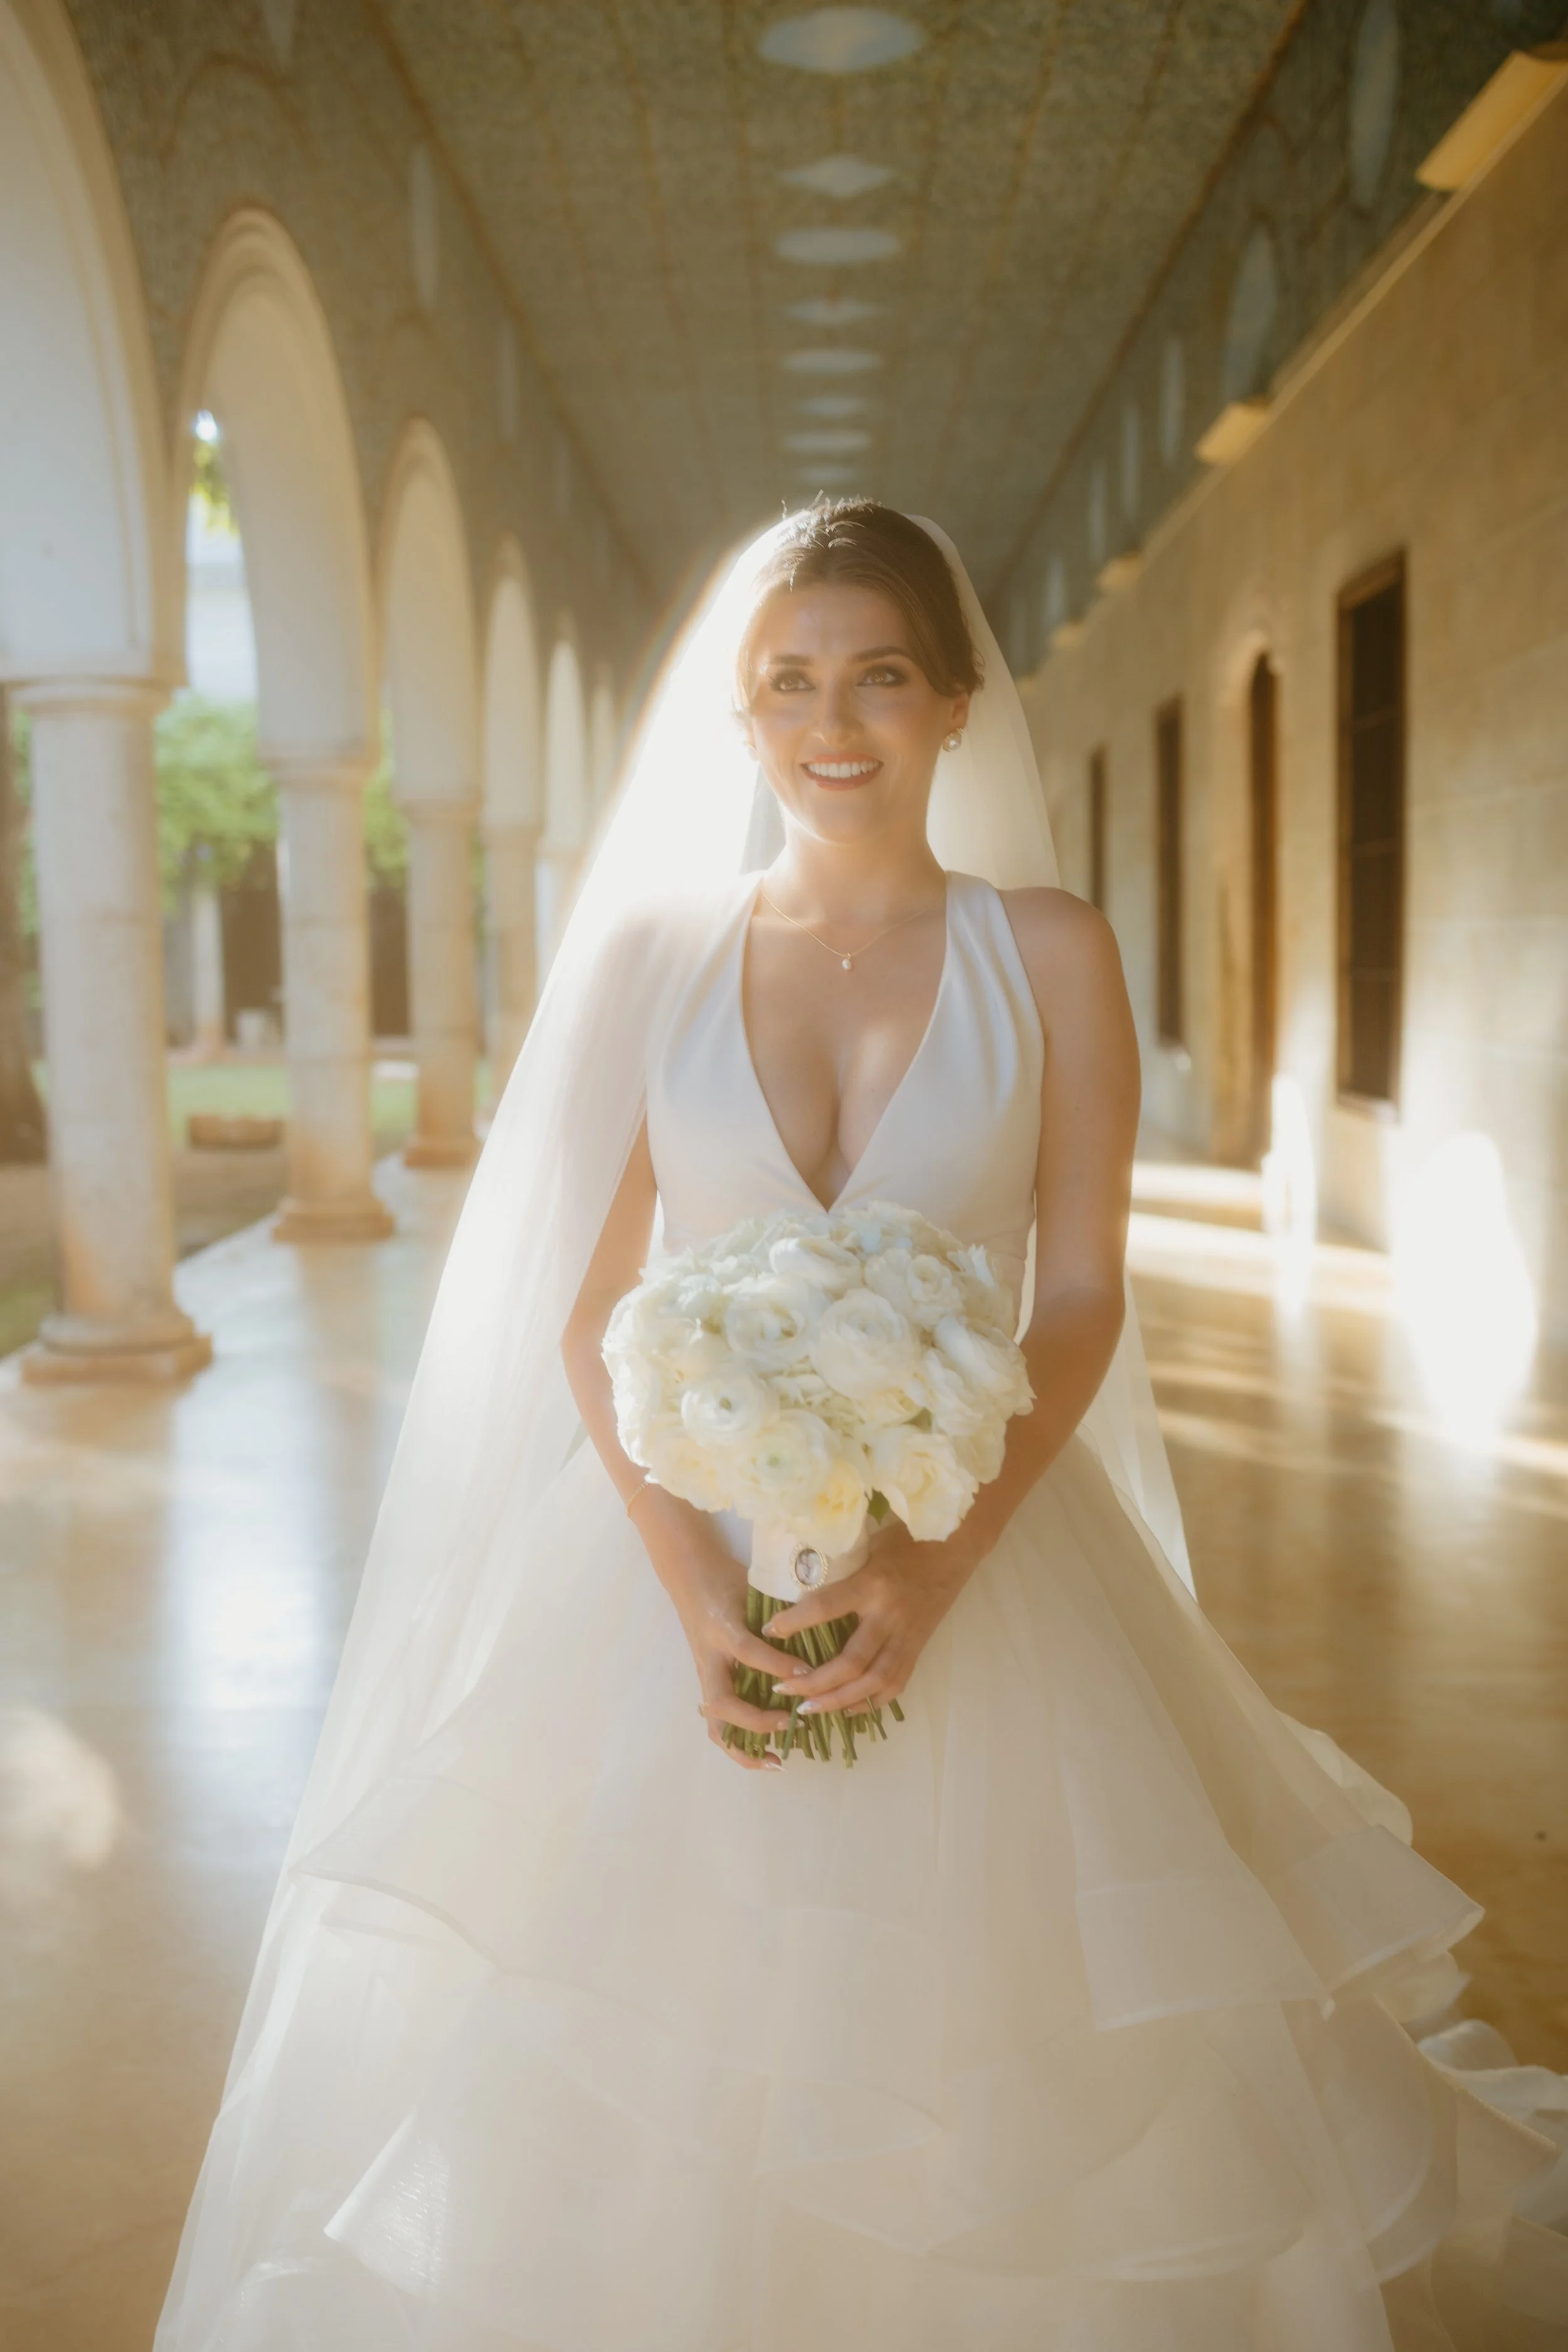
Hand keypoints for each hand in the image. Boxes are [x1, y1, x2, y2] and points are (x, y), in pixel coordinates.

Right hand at [635, 1489, 794, 1771]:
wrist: (691, 1579)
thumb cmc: (730, 1580)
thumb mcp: (754, 1587)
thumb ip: (783, 1608)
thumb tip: (827, 1623)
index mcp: (722, 1627)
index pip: (748, 1650)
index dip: (778, 1665)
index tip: (808, 1673)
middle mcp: (710, 1658)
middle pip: (723, 1702)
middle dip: (757, 1718)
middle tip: (792, 1720)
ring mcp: (706, 1678)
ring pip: (716, 1724)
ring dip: (746, 1747)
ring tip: (778, 1761)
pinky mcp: (708, 1689)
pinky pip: (719, 1727)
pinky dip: (741, 1748)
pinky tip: (768, 1758)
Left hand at [764, 1522, 975, 1717]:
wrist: (955, 1546)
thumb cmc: (906, 1539)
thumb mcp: (867, 1546)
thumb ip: (839, 1569)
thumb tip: (797, 1584)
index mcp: (873, 1583)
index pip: (827, 1606)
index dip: (795, 1621)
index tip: (769, 1630)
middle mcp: (889, 1616)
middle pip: (851, 1662)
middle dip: (815, 1681)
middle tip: (782, 1690)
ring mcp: (907, 1636)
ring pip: (874, 1682)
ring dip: (839, 1700)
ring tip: (809, 1709)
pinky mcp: (919, 1648)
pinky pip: (895, 1684)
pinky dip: (870, 1701)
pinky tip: (847, 1709)